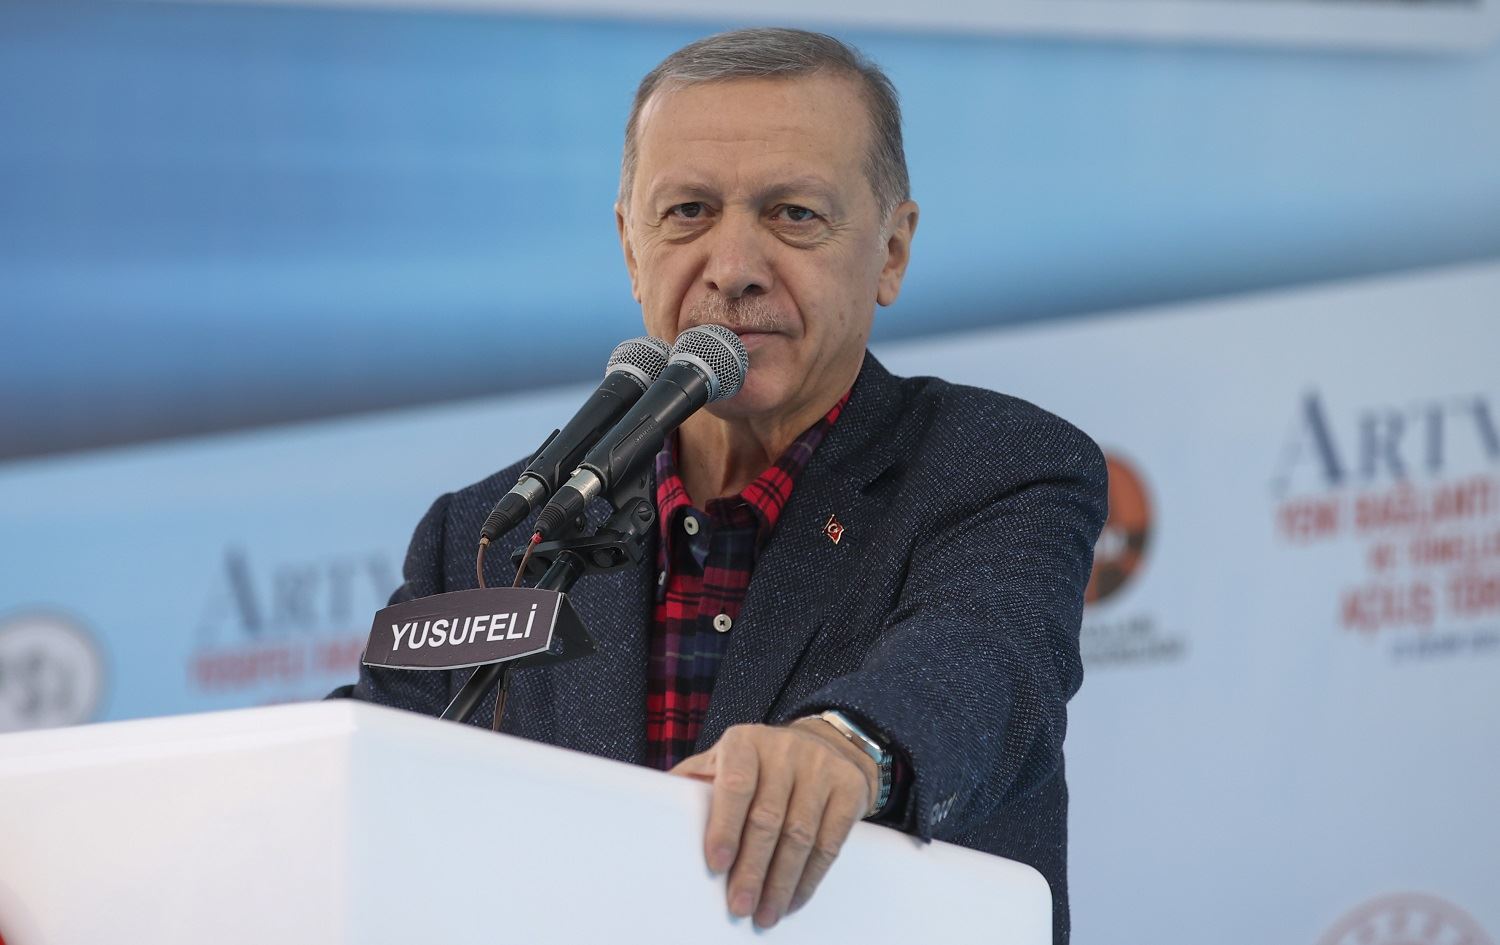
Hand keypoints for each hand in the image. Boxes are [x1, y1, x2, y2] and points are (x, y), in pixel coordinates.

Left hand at [670, 720, 877, 928]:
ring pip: (800, 835)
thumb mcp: (725, 759)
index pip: (736, 785)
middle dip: (752, 868)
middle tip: (739, 905)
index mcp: (745, 743)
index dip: (726, 825)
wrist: (826, 744)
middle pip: (768, 819)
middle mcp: (785, 751)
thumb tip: (654, 806)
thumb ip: (695, 780)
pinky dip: (810, 877)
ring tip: (765, 913)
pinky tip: (793, 899)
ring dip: (781, 882)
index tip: (716, 863)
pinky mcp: (849, 790)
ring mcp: (821, 769)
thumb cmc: (761, 762)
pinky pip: (831, 842)